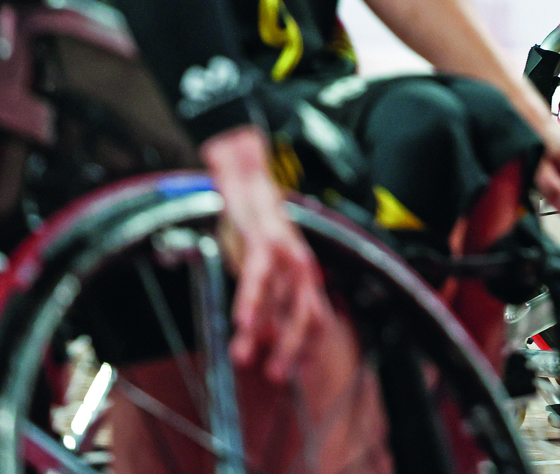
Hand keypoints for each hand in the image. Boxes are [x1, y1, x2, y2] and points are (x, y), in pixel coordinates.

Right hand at [201, 126, 332, 379]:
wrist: (247, 184)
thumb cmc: (255, 232)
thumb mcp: (264, 271)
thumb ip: (268, 301)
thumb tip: (265, 338)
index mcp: (304, 275)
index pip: (317, 318)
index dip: (308, 347)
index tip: (293, 374)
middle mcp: (303, 265)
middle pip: (308, 313)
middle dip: (293, 347)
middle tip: (275, 377)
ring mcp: (287, 251)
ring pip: (281, 299)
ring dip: (264, 331)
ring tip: (244, 358)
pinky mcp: (265, 239)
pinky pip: (259, 275)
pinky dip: (252, 301)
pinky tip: (242, 322)